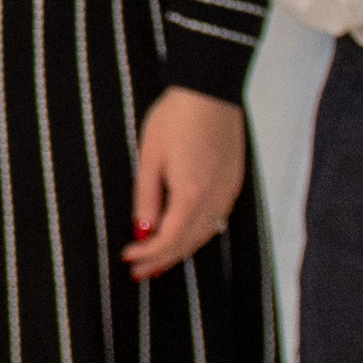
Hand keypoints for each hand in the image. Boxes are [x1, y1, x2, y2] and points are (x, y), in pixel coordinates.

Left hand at [121, 87, 247, 277]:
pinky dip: (197, 234)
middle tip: (140, 272)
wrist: (210, 89)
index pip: (169, 241)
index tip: (128, 258)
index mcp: (192, 195)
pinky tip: (183, 235)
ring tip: (158, 261)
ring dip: (180, 251)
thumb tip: (143, 232)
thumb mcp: (150, 158)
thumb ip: (147, 199)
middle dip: (162, 260)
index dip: (148, 255)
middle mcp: (215, 199)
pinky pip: (215, 220)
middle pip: (188, 244)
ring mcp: (228, 192)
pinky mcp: (234, 182)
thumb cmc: (176, 118)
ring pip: (204, 236)